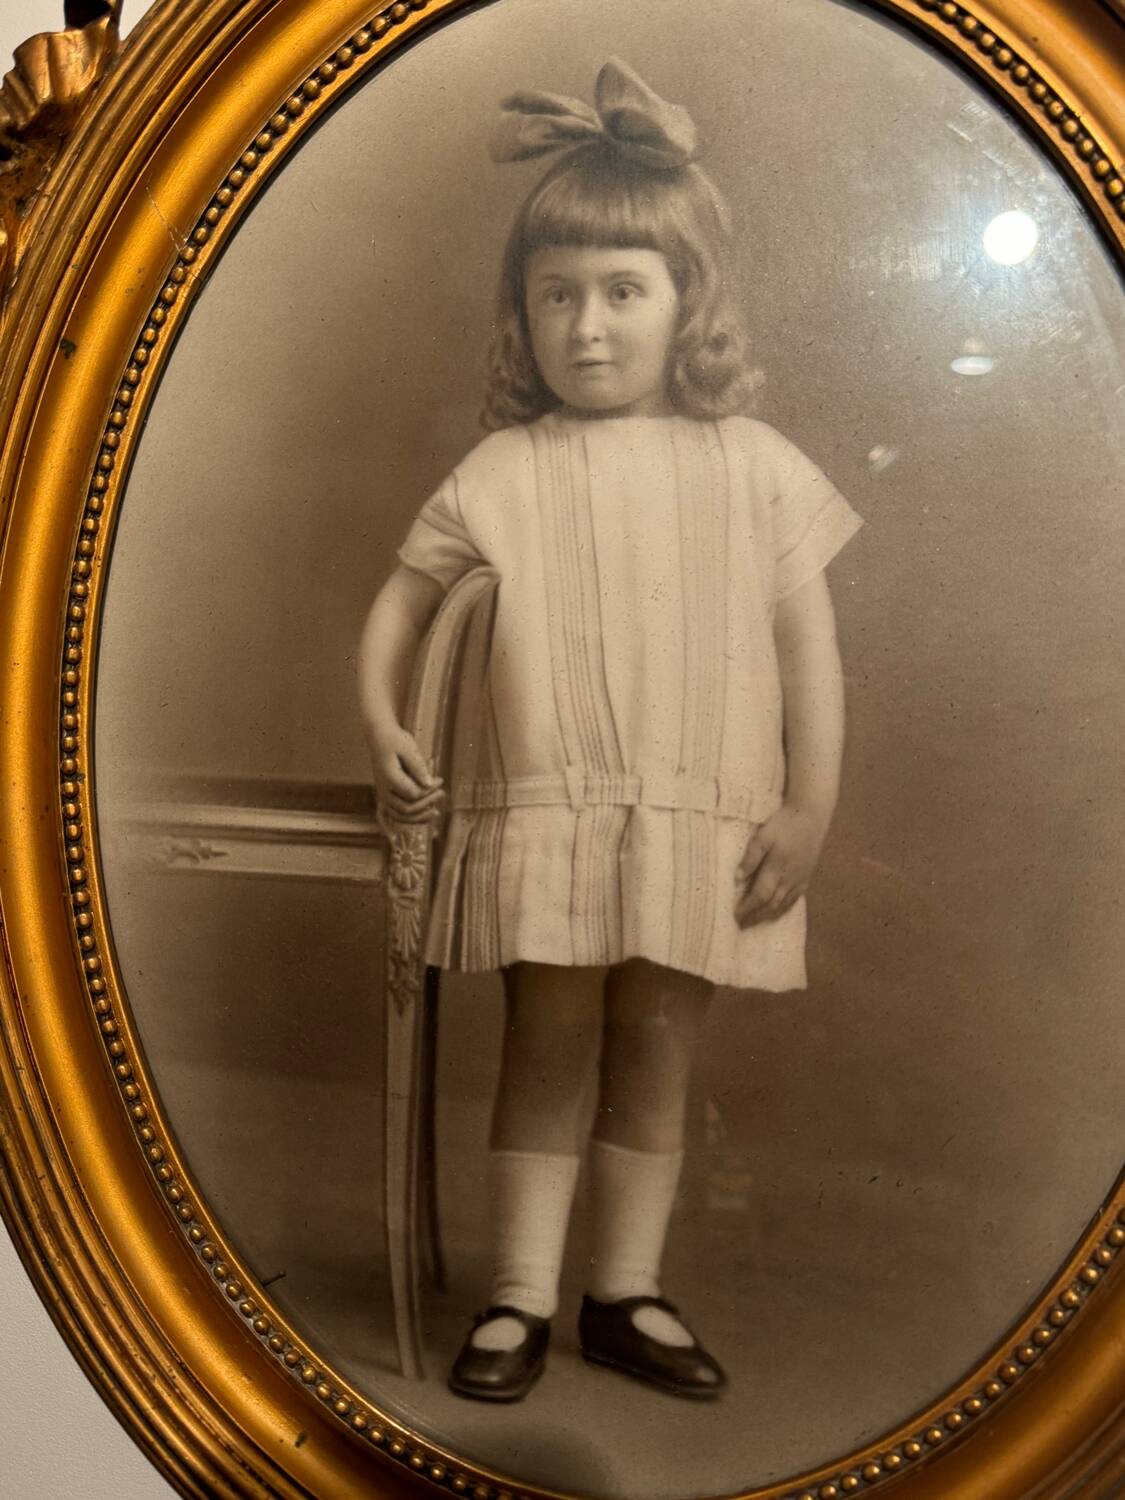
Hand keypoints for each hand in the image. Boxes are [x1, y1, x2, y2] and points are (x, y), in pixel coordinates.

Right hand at [368, 722, 444, 823]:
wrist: (379, 737)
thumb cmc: (395, 740)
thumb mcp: (409, 748)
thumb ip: (418, 767)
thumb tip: (430, 784)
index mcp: (389, 778)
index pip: (414, 794)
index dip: (430, 791)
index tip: (440, 780)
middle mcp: (383, 790)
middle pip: (407, 809)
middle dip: (427, 804)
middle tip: (442, 793)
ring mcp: (383, 795)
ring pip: (401, 816)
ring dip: (420, 816)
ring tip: (436, 811)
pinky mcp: (385, 796)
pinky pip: (396, 814)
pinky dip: (410, 819)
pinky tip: (424, 816)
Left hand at [733, 803, 828, 927]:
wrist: (811, 816)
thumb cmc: (784, 824)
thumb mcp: (763, 836)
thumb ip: (751, 857)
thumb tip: (737, 878)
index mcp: (777, 869)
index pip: (760, 896)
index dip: (747, 908)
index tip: (734, 916)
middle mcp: (790, 879)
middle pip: (771, 905)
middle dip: (755, 916)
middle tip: (741, 924)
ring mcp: (800, 880)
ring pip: (783, 905)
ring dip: (768, 916)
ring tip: (754, 922)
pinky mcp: (806, 877)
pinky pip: (794, 900)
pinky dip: (783, 909)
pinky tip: (775, 911)